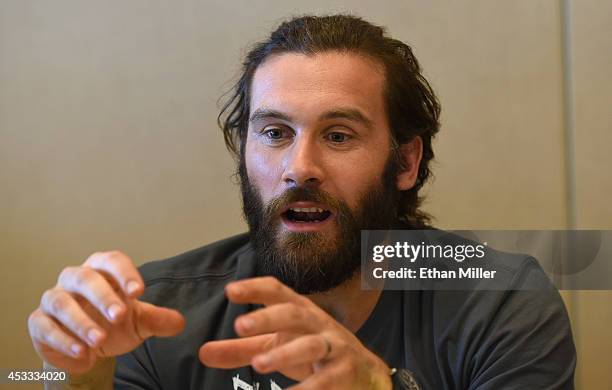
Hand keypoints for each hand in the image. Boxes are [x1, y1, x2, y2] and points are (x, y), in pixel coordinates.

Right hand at [28, 251, 184, 374]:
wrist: (87, 349)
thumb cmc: (113, 323)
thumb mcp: (138, 322)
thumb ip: (157, 319)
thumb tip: (179, 322)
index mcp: (102, 270)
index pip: (112, 261)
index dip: (124, 273)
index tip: (138, 291)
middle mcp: (75, 279)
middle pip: (85, 278)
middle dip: (102, 296)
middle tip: (119, 315)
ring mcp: (54, 298)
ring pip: (61, 302)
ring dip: (81, 321)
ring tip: (100, 340)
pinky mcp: (39, 322)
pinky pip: (45, 326)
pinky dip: (63, 339)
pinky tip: (82, 351)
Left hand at [199, 276, 391, 389]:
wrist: (363, 375)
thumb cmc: (312, 354)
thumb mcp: (276, 347)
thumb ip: (240, 350)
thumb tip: (202, 353)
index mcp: (299, 312)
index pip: (278, 292)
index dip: (256, 288)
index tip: (230, 291)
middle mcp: (317, 324)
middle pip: (294, 313)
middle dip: (268, 317)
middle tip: (240, 325)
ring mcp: (334, 347)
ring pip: (312, 345)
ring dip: (285, 354)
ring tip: (258, 365)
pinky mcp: (344, 372)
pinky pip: (325, 380)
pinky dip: (307, 389)